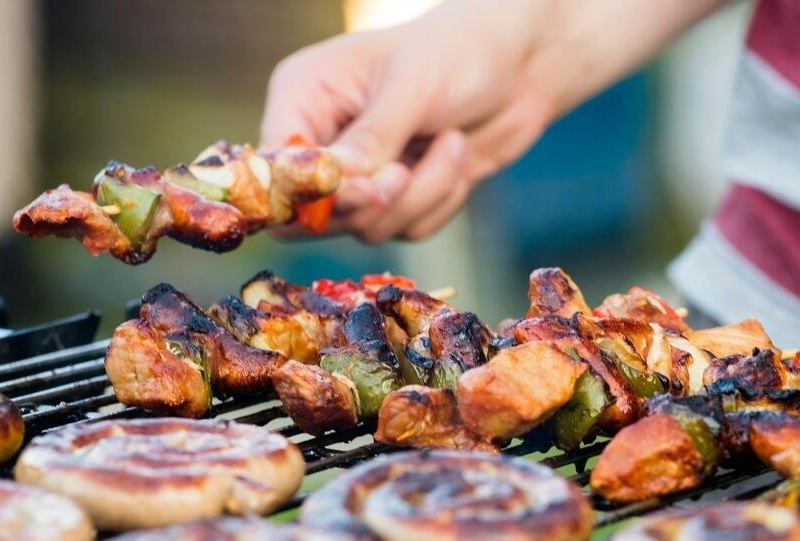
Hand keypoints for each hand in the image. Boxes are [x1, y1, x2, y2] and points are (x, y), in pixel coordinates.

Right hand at [261, 0, 726, 242]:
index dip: (313, 192)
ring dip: (419, 195)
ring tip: (451, 140)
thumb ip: (371, 138)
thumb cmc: (461, 52)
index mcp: (304, 96)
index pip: (275, 167)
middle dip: (370, 202)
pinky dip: (440, 200)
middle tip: (403, 174)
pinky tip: (459, 154)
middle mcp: (324, 138)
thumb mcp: (412, 87)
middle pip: (312, 215)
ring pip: (367, 226)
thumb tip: (334, 183)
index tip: (368, 185)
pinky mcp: (401, 196)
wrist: (524, 65)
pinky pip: (407, 229)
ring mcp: (362, 172)